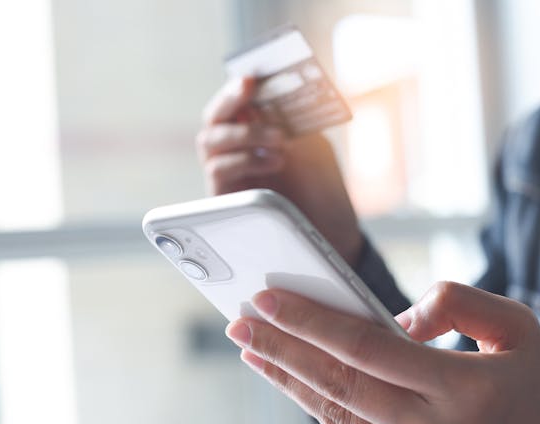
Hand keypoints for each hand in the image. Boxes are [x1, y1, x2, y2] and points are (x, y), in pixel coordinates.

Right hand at [195, 77, 362, 263]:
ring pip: (209, 140)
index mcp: (256, 130)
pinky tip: (274, 161)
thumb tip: (273, 103)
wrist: (330, 232)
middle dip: (229, 101)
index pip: (235, 102)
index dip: (236, 87)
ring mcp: (229, 172)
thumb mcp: (314, 148)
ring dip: (243, 134)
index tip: (249, 76)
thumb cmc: (321, 187)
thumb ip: (293, 124)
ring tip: (279, 140)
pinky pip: (218, 170)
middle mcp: (237, 149)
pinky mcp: (225, 197)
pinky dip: (244, 160)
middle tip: (250, 92)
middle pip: (214, 118)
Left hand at [225, 281, 539, 423]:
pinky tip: (297, 385)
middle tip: (241, 321)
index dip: (312, 322)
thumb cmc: (534, 395)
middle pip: (340, 386)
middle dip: (283, 349)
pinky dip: (321, 413)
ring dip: (290, 382)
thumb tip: (396, 319)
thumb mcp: (519, 332)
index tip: (269, 298)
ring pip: (338, 421)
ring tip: (254, 350)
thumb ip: (459, 304)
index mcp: (468, 393)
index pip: (369, 350)